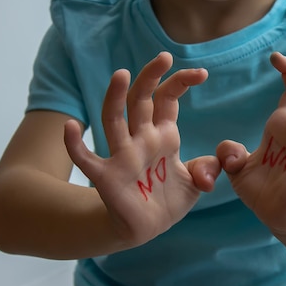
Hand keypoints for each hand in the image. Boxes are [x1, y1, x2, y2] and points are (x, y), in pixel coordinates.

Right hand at [64, 52, 220, 244]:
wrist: (147, 228)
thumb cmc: (168, 200)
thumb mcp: (196, 184)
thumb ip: (208, 169)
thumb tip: (215, 165)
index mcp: (163, 136)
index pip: (166, 99)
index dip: (180, 82)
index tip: (201, 73)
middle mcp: (141, 139)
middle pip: (141, 100)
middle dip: (151, 77)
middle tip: (164, 57)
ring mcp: (122, 156)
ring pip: (114, 119)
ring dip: (116, 97)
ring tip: (122, 74)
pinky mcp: (107, 177)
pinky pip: (86, 159)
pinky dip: (75, 144)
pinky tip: (71, 127)